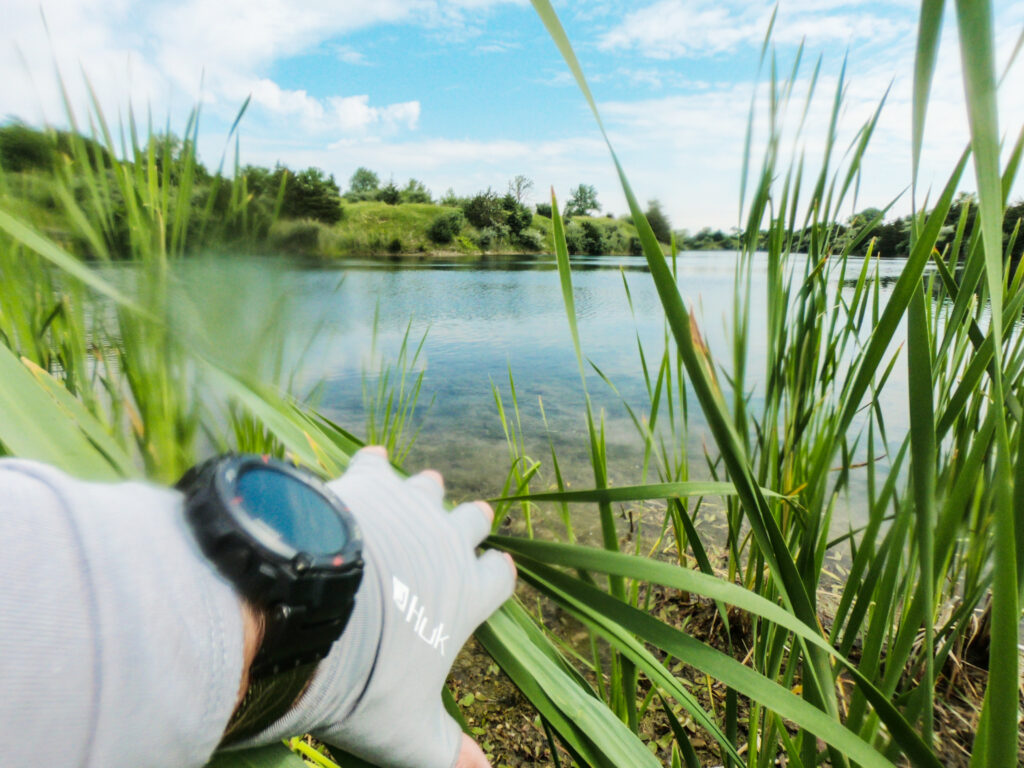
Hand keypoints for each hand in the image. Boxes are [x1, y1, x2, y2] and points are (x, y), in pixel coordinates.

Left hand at [237, 446, 516, 767]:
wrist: (309, 611)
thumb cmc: (366, 678)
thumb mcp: (407, 732)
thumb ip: (445, 753)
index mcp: (466, 593)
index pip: (498, 575)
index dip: (492, 577)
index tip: (483, 581)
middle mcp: (447, 541)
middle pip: (473, 520)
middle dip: (468, 524)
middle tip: (459, 527)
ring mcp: (407, 508)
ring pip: (429, 488)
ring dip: (423, 495)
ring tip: (412, 501)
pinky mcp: (365, 483)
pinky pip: (375, 466)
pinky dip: (372, 469)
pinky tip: (363, 470)